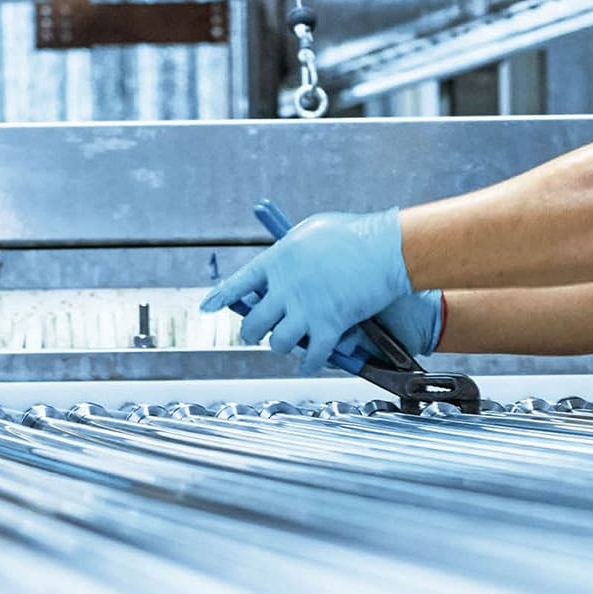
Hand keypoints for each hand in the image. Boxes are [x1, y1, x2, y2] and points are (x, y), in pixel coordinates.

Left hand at [200, 209, 413, 367]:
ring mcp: (306, 310)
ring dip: (281, 346)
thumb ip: (294, 249)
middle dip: (252, 332)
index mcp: (277, 261)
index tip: (208, 308)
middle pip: (253, 323)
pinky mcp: (329, 326)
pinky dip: (310, 363)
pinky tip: (310, 363)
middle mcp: (285, 288)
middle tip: (257, 334)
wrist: (384, 249)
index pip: (238, 284)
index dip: (220, 297)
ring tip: (288, 344)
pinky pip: (312, 356)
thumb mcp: (314, 230)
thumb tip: (287, 257)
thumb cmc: (354, 234)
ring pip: (278, 343)